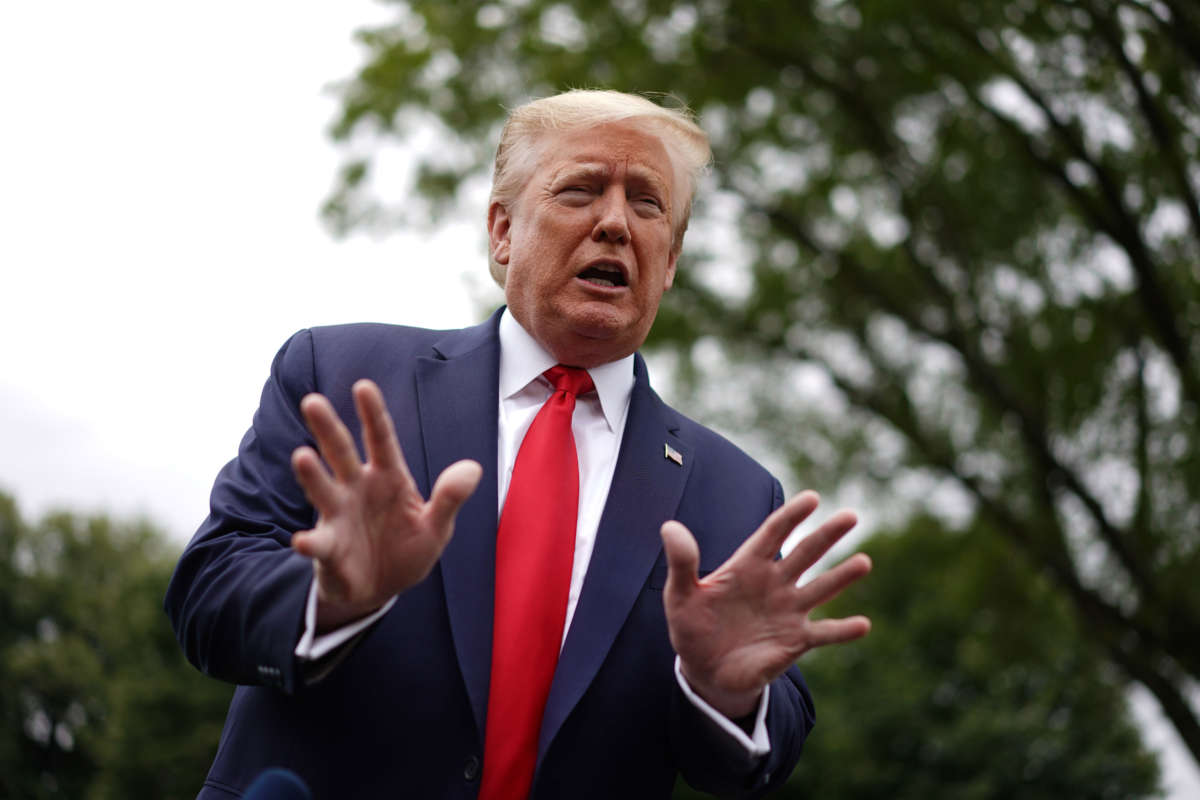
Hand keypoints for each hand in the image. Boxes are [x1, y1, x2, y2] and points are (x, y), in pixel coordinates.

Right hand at [290, 379, 481, 630]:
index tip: (363, 386)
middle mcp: (357, 488)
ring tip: (301, 456)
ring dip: (312, 474)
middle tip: (312, 401)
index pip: (380, 439)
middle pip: (341, 452)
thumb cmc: (407, 548)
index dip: (372, 414)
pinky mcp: (328, 549)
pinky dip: (310, 543)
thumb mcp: (436, 526)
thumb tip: (473, 469)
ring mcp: (338, 516)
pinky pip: (318, 544)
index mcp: (388, 477)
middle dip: (327, 428)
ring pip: (323, 489)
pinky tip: (303, 542)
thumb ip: (450, 498)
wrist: (382, 589)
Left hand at [661, 491, 871, 718]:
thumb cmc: (692, 626)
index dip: (791, 515)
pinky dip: (843, 630)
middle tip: (851, 515)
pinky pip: (824, 633)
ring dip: (842, 576)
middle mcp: (774, 583)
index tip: (811, 497)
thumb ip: (681, 562)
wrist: (704, 669)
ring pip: (821, 588)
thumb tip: (670, 527)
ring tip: (864, 562)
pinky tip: (863, 624)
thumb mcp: (679, 595)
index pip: (773, 533)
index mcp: (748, 565)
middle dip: (827, 535)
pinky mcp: (796, 641)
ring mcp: (788, 611)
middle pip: (805, 553)